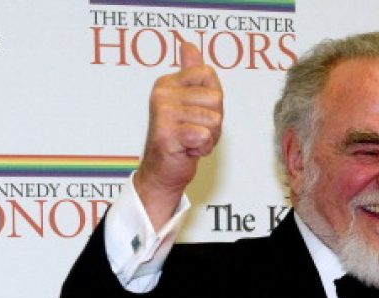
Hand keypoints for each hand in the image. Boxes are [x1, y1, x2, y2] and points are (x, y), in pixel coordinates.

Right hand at [135, 42, 222, 229]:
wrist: (164, 171)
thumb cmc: (182, 137)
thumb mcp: (190, 102)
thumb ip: (191, 73)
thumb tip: (188, 45)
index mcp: (168, 82)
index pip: (209, 75)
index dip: (214, 99)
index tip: (198, 113)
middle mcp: (162, 93)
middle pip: (216, 98)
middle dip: (214, 120)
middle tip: (195, 131)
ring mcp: (163, 113)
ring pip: (213, 119)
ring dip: (209, 137)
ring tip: (192, 141)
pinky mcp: (167, 134)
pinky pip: (204, 136)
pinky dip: (203, 148)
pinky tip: (188, 150)